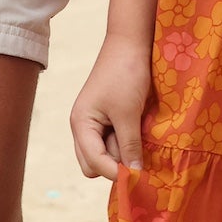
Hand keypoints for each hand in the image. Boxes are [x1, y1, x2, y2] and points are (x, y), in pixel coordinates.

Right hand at [70, 36, 153, 179]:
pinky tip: (140, 132)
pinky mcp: (107, 118)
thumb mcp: (129, 114)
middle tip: (137, 151)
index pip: (94, 163)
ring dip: (122, 153)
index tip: (140, 177)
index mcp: (81, 124)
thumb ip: (129, 146)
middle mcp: (83, 127)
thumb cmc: (126, 75)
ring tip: (140, 137)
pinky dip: (126, 143)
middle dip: (115, 164)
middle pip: (93, 164)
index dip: (116, 172)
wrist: (130, 44)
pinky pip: (113, 142)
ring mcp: (94, 123)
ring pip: (104, 155)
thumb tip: (134, 176)